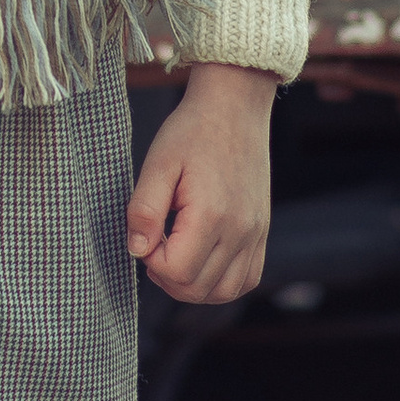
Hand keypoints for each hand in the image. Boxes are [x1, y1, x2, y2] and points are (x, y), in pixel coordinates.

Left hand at [127, 63, 273, 305]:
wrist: (234, 109)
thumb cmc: (191, 131)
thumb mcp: (158, 163)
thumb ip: (145, 209)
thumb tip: (137, 250)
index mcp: (212, 214)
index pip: (177, 271)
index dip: (151, 261)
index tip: (145, 234)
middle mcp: (240, 230)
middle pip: (199, 289)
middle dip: (167, 277)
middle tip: (154, 246)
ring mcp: (256, 233)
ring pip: (225, 291)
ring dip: (193, 286)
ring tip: (174, 256)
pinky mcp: (262, 232)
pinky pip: (247, 279)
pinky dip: (221, 283)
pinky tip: (201, 262)